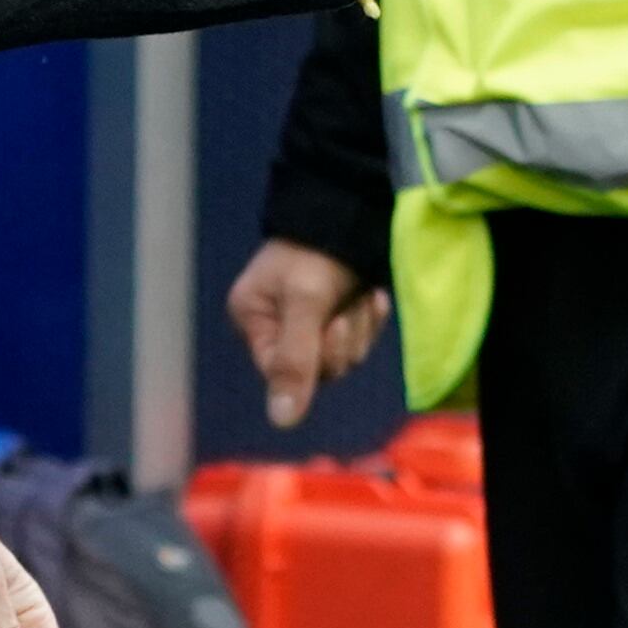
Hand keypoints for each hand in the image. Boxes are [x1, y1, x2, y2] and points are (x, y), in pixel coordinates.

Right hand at [229, 238, 391, 428]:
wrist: (351, 206)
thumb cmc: (318, 250)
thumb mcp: (306, 302)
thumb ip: (295, 361)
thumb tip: (282, 421)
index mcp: (253, 319)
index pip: (282, 372)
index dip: (315, 358)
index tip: (334, 325)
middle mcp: (276, 324)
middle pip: (317, 368)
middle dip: (342, 340)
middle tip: (348, 307)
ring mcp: (308, 319)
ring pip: (343, 355)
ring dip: (359, 327)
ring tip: (361, 295)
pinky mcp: (337, 310)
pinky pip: (357, 337)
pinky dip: (369, 319)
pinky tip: (375, 296)